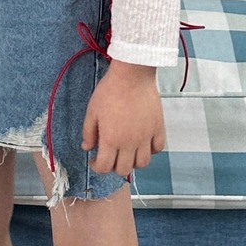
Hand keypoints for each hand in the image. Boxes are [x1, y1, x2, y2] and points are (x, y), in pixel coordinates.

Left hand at [82, 62, 165, 176]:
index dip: (97, 167)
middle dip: (114, 166)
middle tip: (110, 156)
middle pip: (124, 170)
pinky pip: (158, 148)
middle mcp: (129, 143)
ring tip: (127, 152)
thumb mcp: (92, 111)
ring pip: (143, 163)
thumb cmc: (110, 90)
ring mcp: (146, 137)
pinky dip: (151, 150)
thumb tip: (87, 147)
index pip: (104, 167)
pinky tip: (143, 143)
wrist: (132, 75)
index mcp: (111, 140)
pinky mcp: (158, 128)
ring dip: (133, 162)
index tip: (95, 160)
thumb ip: (88, 132)